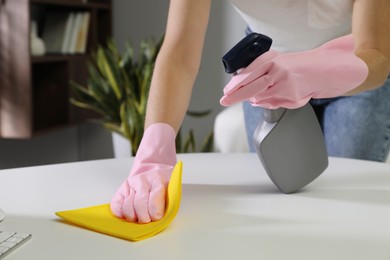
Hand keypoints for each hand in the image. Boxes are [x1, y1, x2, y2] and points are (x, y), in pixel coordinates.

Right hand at [110, 123, 176, 222]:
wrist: (155, 165)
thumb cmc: (164, 180)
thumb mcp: (172, 187)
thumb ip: (168, 201)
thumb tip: (159, 218)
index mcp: (158, 180)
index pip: (154, 200)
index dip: (155, 213)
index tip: (157, 217)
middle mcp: (142, 181)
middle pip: (139, 205)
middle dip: (144, 218)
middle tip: (148, 220)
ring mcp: (130, 184)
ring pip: (127, 206)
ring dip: (133, 217)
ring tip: (139, 217)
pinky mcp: (122, 188)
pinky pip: (116, 204)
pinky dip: (120, 213)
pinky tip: (127, 214)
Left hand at [220, 34, 367, 108]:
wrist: (321, 70)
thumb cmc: (295, 65)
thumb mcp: (275, 60)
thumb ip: (258, 68)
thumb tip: (240, 82)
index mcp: (273, 61)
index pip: (249, 74)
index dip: (235, 85)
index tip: (226, 91)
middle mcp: (279, 73)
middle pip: (252, 88)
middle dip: (236, 96)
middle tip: (225, 100)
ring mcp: (285, 87)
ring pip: (261, 98)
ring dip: (254, 97)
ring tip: (262, 91)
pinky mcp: (292, 98)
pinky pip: (272, 104)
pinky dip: (266, 102)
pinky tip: (271, 95)